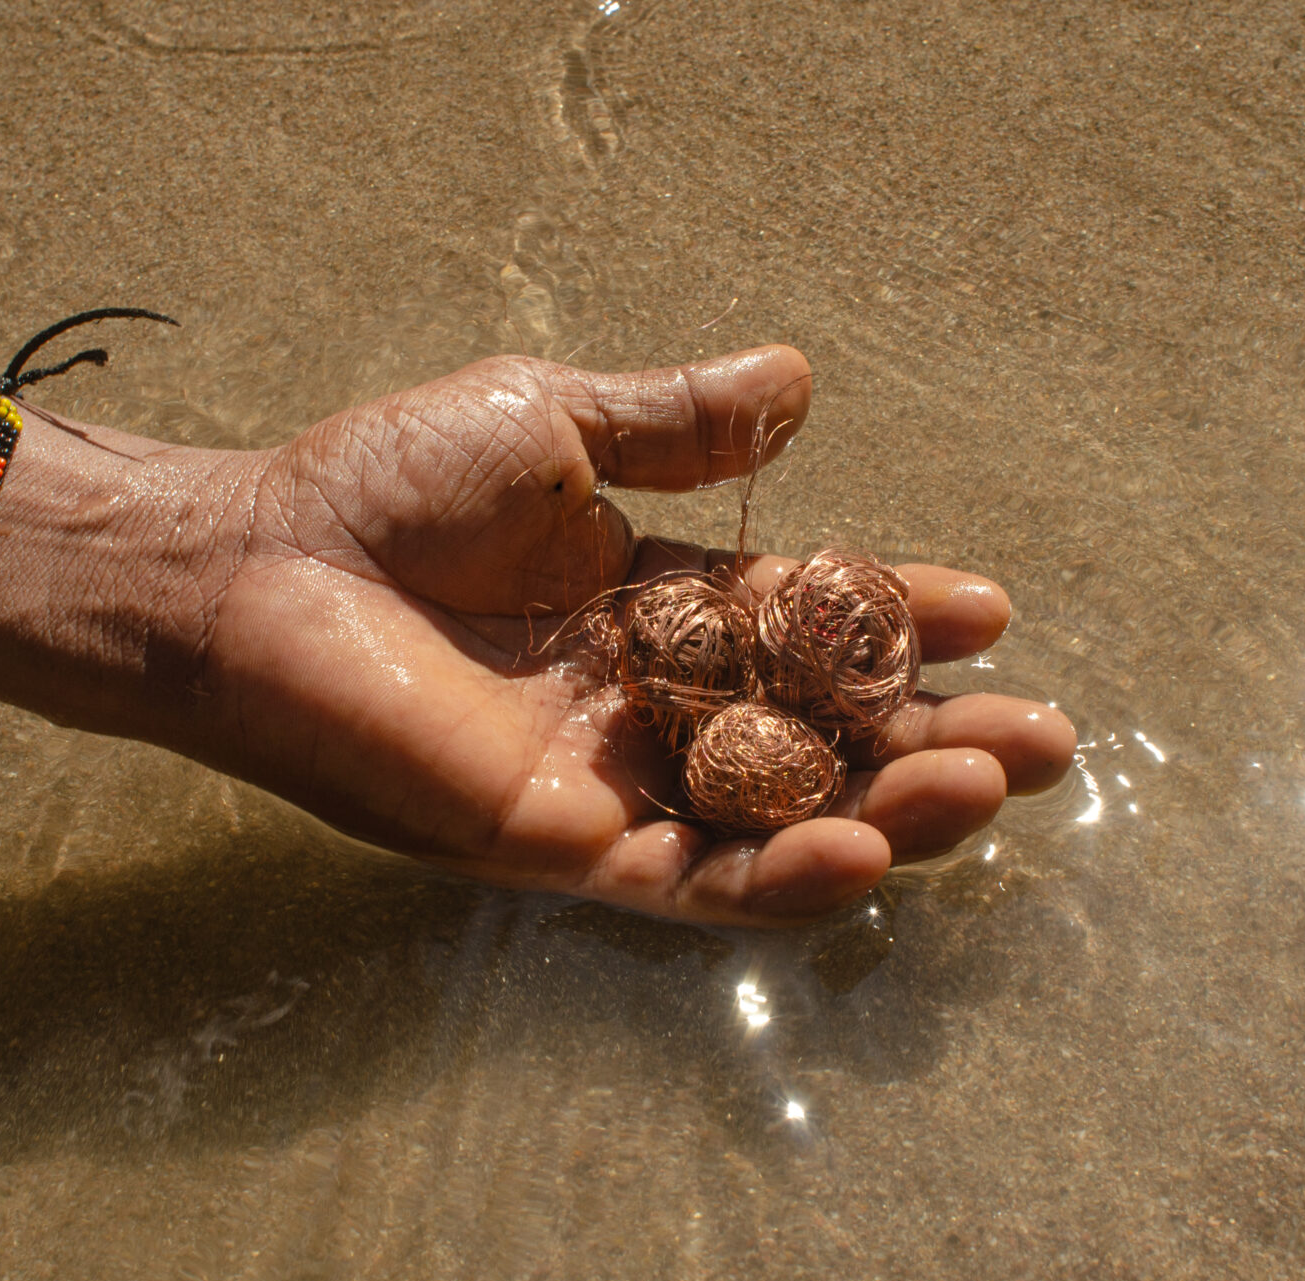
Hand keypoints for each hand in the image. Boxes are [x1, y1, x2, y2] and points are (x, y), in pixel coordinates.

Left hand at [185, 345, 1074, 924]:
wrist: (260, 566)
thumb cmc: (386, 486)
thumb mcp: (554, 424)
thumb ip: (677, 421)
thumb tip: (802, 377)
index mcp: (658, 603)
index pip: (809, 625)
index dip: (898, 621)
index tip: (990, 610)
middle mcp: (651, 704)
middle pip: (822, 739)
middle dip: (933, 740)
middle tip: (1044, 740)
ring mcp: (612, 781)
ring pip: (779, 820)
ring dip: (889, 814)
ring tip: (987, 787)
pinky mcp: (559, 845)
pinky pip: (688, 880)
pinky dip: (777, 875)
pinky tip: (862, 847)